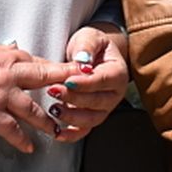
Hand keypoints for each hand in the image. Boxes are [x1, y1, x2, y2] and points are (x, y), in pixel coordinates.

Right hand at [0, 38, 72, 152]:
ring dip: (46, 120)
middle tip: (82, 88)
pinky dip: (21, 139)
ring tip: (56, 128)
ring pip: (32, 108)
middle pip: (43, 77)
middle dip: (65, 83)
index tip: (67, 70)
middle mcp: (6, 73)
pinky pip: (11, 129)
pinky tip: (29, 146)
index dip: (52, 66)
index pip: (35, 59)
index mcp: (3, 55)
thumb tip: (10, 49)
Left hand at [47, 25, 129, 143]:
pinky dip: (71, 134)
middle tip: (54, 90)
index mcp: (118, 73)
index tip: (67, 81)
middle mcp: (114, 94)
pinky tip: (57, 133)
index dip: (85, 82)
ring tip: (54, 108)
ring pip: (91, 119)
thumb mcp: (90, 37)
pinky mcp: (92, 116)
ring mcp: (104, 108)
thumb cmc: (92, 45)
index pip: (103, 80)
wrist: (93, 54)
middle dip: (73, 98)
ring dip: (71, 116)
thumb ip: (87, 47)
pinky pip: (84, 130)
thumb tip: (83, 61)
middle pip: (96, 101)